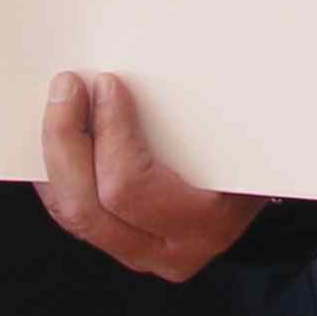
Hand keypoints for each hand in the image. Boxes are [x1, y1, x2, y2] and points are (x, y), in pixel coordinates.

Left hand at [35, 69, 266, 282]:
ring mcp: (141, 255)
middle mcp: (170, 251)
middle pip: (87, 208)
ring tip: (59, 105)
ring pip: (71, 214)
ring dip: (54, 156)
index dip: (110, 131)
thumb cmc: (256, 155)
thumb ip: (207, 108)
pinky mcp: (120, 246)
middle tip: (67, 89)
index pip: (130, 187)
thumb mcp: (243, 132)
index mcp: (207, 222)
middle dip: (65, 141)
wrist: (261, 188)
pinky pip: (71, 215)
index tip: (108, 85)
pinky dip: (56, 174)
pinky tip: (58, 138)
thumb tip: (156, 60)